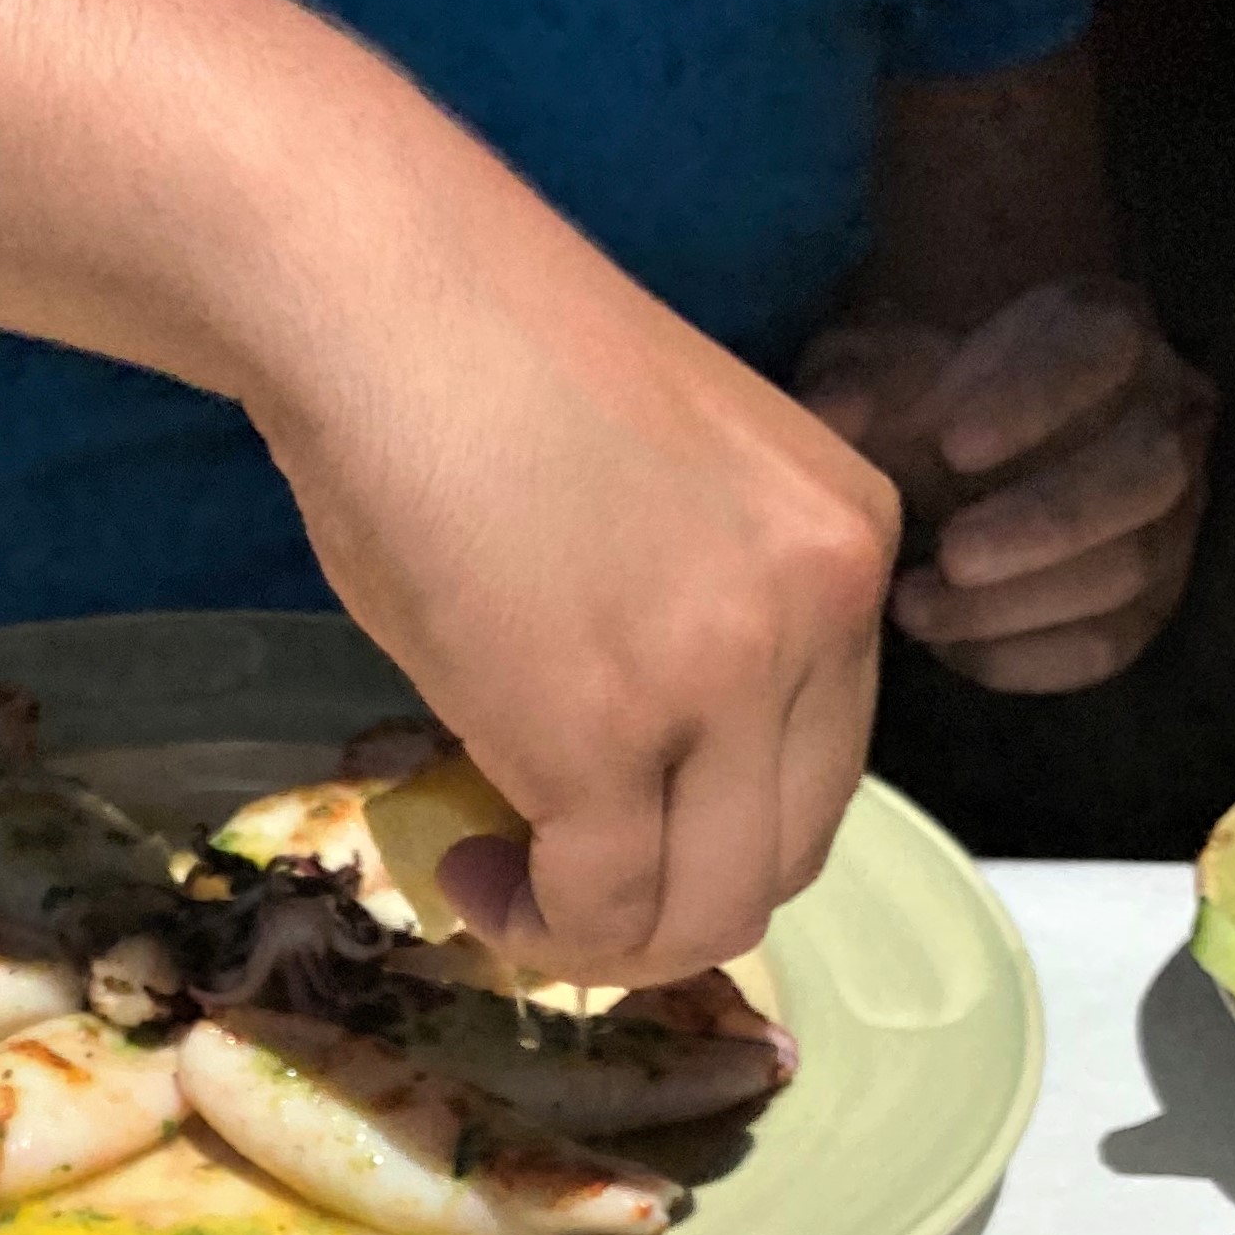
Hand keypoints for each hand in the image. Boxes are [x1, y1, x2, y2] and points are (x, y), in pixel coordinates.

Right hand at [246, 172, 899, 987]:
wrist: (383, 298)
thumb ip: (706, 616)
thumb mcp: (671, 493)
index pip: (824, 763)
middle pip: (784, 856)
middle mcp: (823, 614)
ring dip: (603, 936)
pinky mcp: (603, 738)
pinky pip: (599, 905)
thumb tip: (648, 776)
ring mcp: (721, 679)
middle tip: (555, 879)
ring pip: (704, 908)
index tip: (615, 825)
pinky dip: (534, 924)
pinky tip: (472, 874)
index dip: (717, 830)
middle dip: (670, 903)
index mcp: (850, 541)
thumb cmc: (487, 369)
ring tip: (505, 882)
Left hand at [797, 277, 1211, 694]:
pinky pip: (1106, 644)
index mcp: (1105, 330)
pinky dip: (1023, 656)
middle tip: (949, 554)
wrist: (950, 442)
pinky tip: (948, 644)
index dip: (1036, 400)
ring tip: (914, 605)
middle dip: (1046, 522)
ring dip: (1017, 603)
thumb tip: (826, 418)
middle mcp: (1163, 416)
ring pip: (1130, 570)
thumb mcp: (876, 367)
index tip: (955, 444)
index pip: (1101, 351)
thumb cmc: (919, 391)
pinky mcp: (1145, 599)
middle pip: (1146, 472)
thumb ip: (855, 385)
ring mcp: (1168, 514)